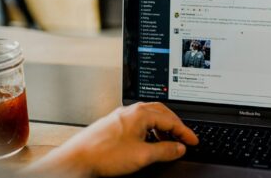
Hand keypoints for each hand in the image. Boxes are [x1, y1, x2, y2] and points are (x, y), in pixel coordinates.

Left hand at [25, 102, 198, 176]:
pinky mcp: (114, 124)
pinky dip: (149, 130)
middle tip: (184, 138)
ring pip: (149, 117)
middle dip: (175, 126)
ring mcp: (121, 116)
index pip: (171, 120)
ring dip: (162, 128)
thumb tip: (179, 148)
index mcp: (141, 113)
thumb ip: (165, 151)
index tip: (193, 141)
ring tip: (168, 142)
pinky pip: (138, 122)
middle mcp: (131, 111)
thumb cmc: (104, 154)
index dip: (185, 132)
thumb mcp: (142, 155)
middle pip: (162, 113)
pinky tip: (148, 142)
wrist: (77, 159)